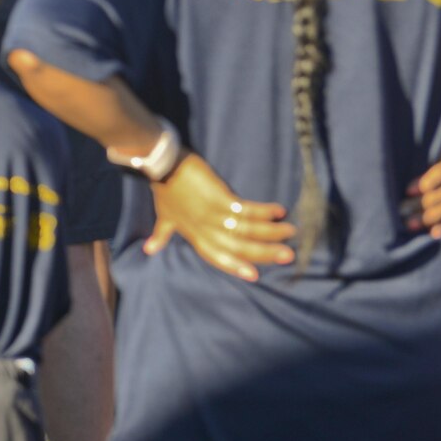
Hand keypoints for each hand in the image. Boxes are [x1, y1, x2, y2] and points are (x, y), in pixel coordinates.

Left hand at [144, 152, 294, 281]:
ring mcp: (212, 214)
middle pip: (238, 247)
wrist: (161, 164)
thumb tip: (149, 250)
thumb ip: (161, 234)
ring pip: (247, 231)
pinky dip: (264, 212)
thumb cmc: (164, 189)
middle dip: (265, 253)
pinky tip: (278, 210)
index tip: (255, 276)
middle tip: (288, 256)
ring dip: (271, 232)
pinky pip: (247, 210)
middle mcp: (205, 228)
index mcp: (194, 234)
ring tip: (291, 232)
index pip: (216, 256)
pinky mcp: (219, 198)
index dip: (235, 266)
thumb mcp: (164, 215)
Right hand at [403, 119, 440, 238]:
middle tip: (408, 224)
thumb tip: (410, 186)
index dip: (440, 223)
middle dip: (426, 217)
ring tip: (402, 208)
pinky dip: (426, 183)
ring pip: (440, 195)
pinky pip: (438, 175)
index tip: (427, 234)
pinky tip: (411, 188)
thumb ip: (433, 173)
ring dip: (422, 204)